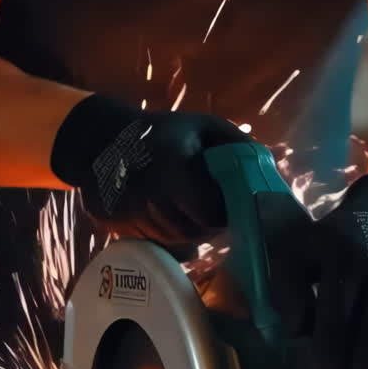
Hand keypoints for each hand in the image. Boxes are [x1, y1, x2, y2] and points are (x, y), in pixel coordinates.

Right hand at [51, 94, 249, 248]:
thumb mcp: (202, 127)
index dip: (221, 214)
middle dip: (204, 225)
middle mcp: (147, 198)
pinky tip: (163, 212)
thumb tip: (267, 169)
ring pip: (170, 241)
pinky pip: (149, 241)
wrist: (100, 138)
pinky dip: (161, 232)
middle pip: (190, 233)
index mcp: (171, 172)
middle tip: (207, 209)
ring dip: (183, 231)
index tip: (224, 205)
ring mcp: (127, 215)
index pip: (209, 216)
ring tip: (184, 209)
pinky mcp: (113, 226)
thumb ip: (236, 145)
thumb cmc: (162, 132)